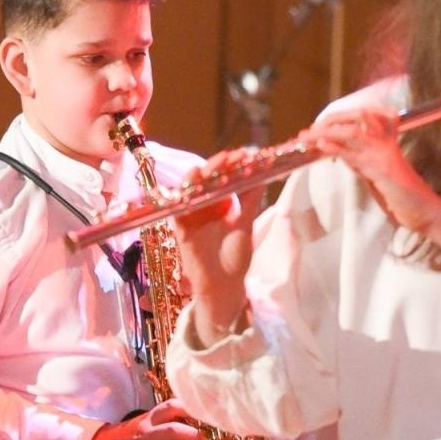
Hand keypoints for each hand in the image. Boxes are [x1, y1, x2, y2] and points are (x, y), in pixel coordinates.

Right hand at [80, 400, 203, 439]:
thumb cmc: (128, 435)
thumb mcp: (143, 421)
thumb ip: (164, 420)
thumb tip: (193, 420)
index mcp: (149, 420)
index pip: (170, 407)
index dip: (188, 409)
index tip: (201, 415)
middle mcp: (149, 436)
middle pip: (173, 431)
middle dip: (191, 435)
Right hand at [170, 149, 267, 342]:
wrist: (223, 285)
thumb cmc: (235, 258)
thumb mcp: (246, 225)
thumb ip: (251, 200)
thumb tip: (262, 174)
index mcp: (222, 205)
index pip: (225, 178)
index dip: (233, 166)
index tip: (246, 154)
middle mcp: (206, 206)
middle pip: (208, 180)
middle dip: (219, 165)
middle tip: (232, 156)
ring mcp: (192, 215)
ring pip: (191, 189)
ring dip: (200, 175)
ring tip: (214, 165)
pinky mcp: (181, 227)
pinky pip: (178, 207)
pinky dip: (183, 194)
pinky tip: (192, 183)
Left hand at [301, 107, 440, 233]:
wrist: (426, 212)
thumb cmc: (402, 196)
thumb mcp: (374, 174)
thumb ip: (358, 161)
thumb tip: (335, 150)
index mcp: (387, 141)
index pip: (364, 116)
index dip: (339, 117)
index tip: (318, 125)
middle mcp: (387, 142)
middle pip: (358, 116)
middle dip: (330, 119)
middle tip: (308, 131)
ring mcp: (385, 154)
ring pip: (352, 133)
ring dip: (325, 132)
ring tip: (306, 137)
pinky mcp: (383, 170)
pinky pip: (356, 155)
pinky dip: (336, 148)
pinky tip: (322, 145)